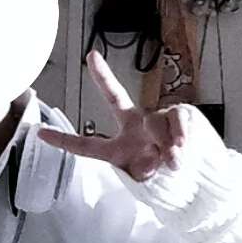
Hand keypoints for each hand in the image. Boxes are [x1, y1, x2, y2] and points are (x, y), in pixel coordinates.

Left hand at [38, 51, 214, 182]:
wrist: (201, 183)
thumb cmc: (170, 185)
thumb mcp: (149, 182)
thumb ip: (148, 167)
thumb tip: (164, 151)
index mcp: (119, 148)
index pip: (87, 145)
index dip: (64, 140)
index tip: (40, 133)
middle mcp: (135, 127)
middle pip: (116, 98)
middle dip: (104, 77)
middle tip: (91, 57)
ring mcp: (157, 119)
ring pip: (154, 123)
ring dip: (166, 144)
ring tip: (173, 162)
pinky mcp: (182, 115)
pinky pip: (177, 119)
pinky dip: (180, 135)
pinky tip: (184, 148)